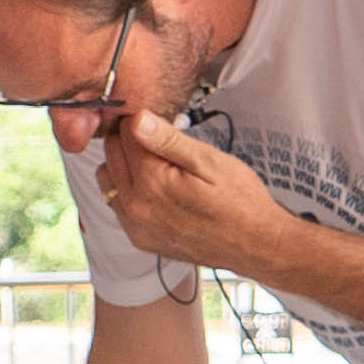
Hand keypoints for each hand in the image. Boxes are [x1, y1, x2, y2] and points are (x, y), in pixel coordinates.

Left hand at [91, 112, 293, 276]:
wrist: (255, 244)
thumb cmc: (241, 201)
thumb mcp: (209, 162)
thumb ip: (168, 140)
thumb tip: (136, 119)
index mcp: (152, 181)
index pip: (124, 132)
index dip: (144, 121)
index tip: (162, 125)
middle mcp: (137, 206)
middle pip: (112, 153)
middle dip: (131, 141)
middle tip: (162, 144)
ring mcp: (136, 226)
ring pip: (108, 177)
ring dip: (125, 165)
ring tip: (157, 165)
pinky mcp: (140, 239)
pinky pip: (117, 204)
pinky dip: (128, 190)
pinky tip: (155, 189)